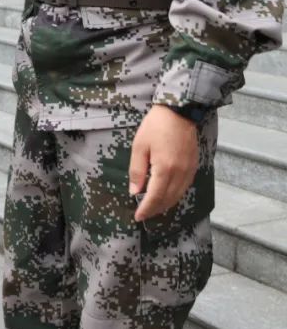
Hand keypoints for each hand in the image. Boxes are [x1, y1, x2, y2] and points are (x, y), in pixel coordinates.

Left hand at [129, 105, 199, 221]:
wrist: (179, 112)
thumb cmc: (155, 127)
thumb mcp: (139, 147)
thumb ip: (137, 171)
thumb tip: (135, 191)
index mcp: (165, 169)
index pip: (155, 197)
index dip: (146, 209)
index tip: (138, 217)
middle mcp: (180, 174)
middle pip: (168, 199)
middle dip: (155, 209)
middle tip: (143, 214)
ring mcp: (189, 171)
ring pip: (178, 195)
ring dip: (165, 204)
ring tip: (153, 208)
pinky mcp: (194, 166)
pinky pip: (184, 187)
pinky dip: (174, 195)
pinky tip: (166, 195)